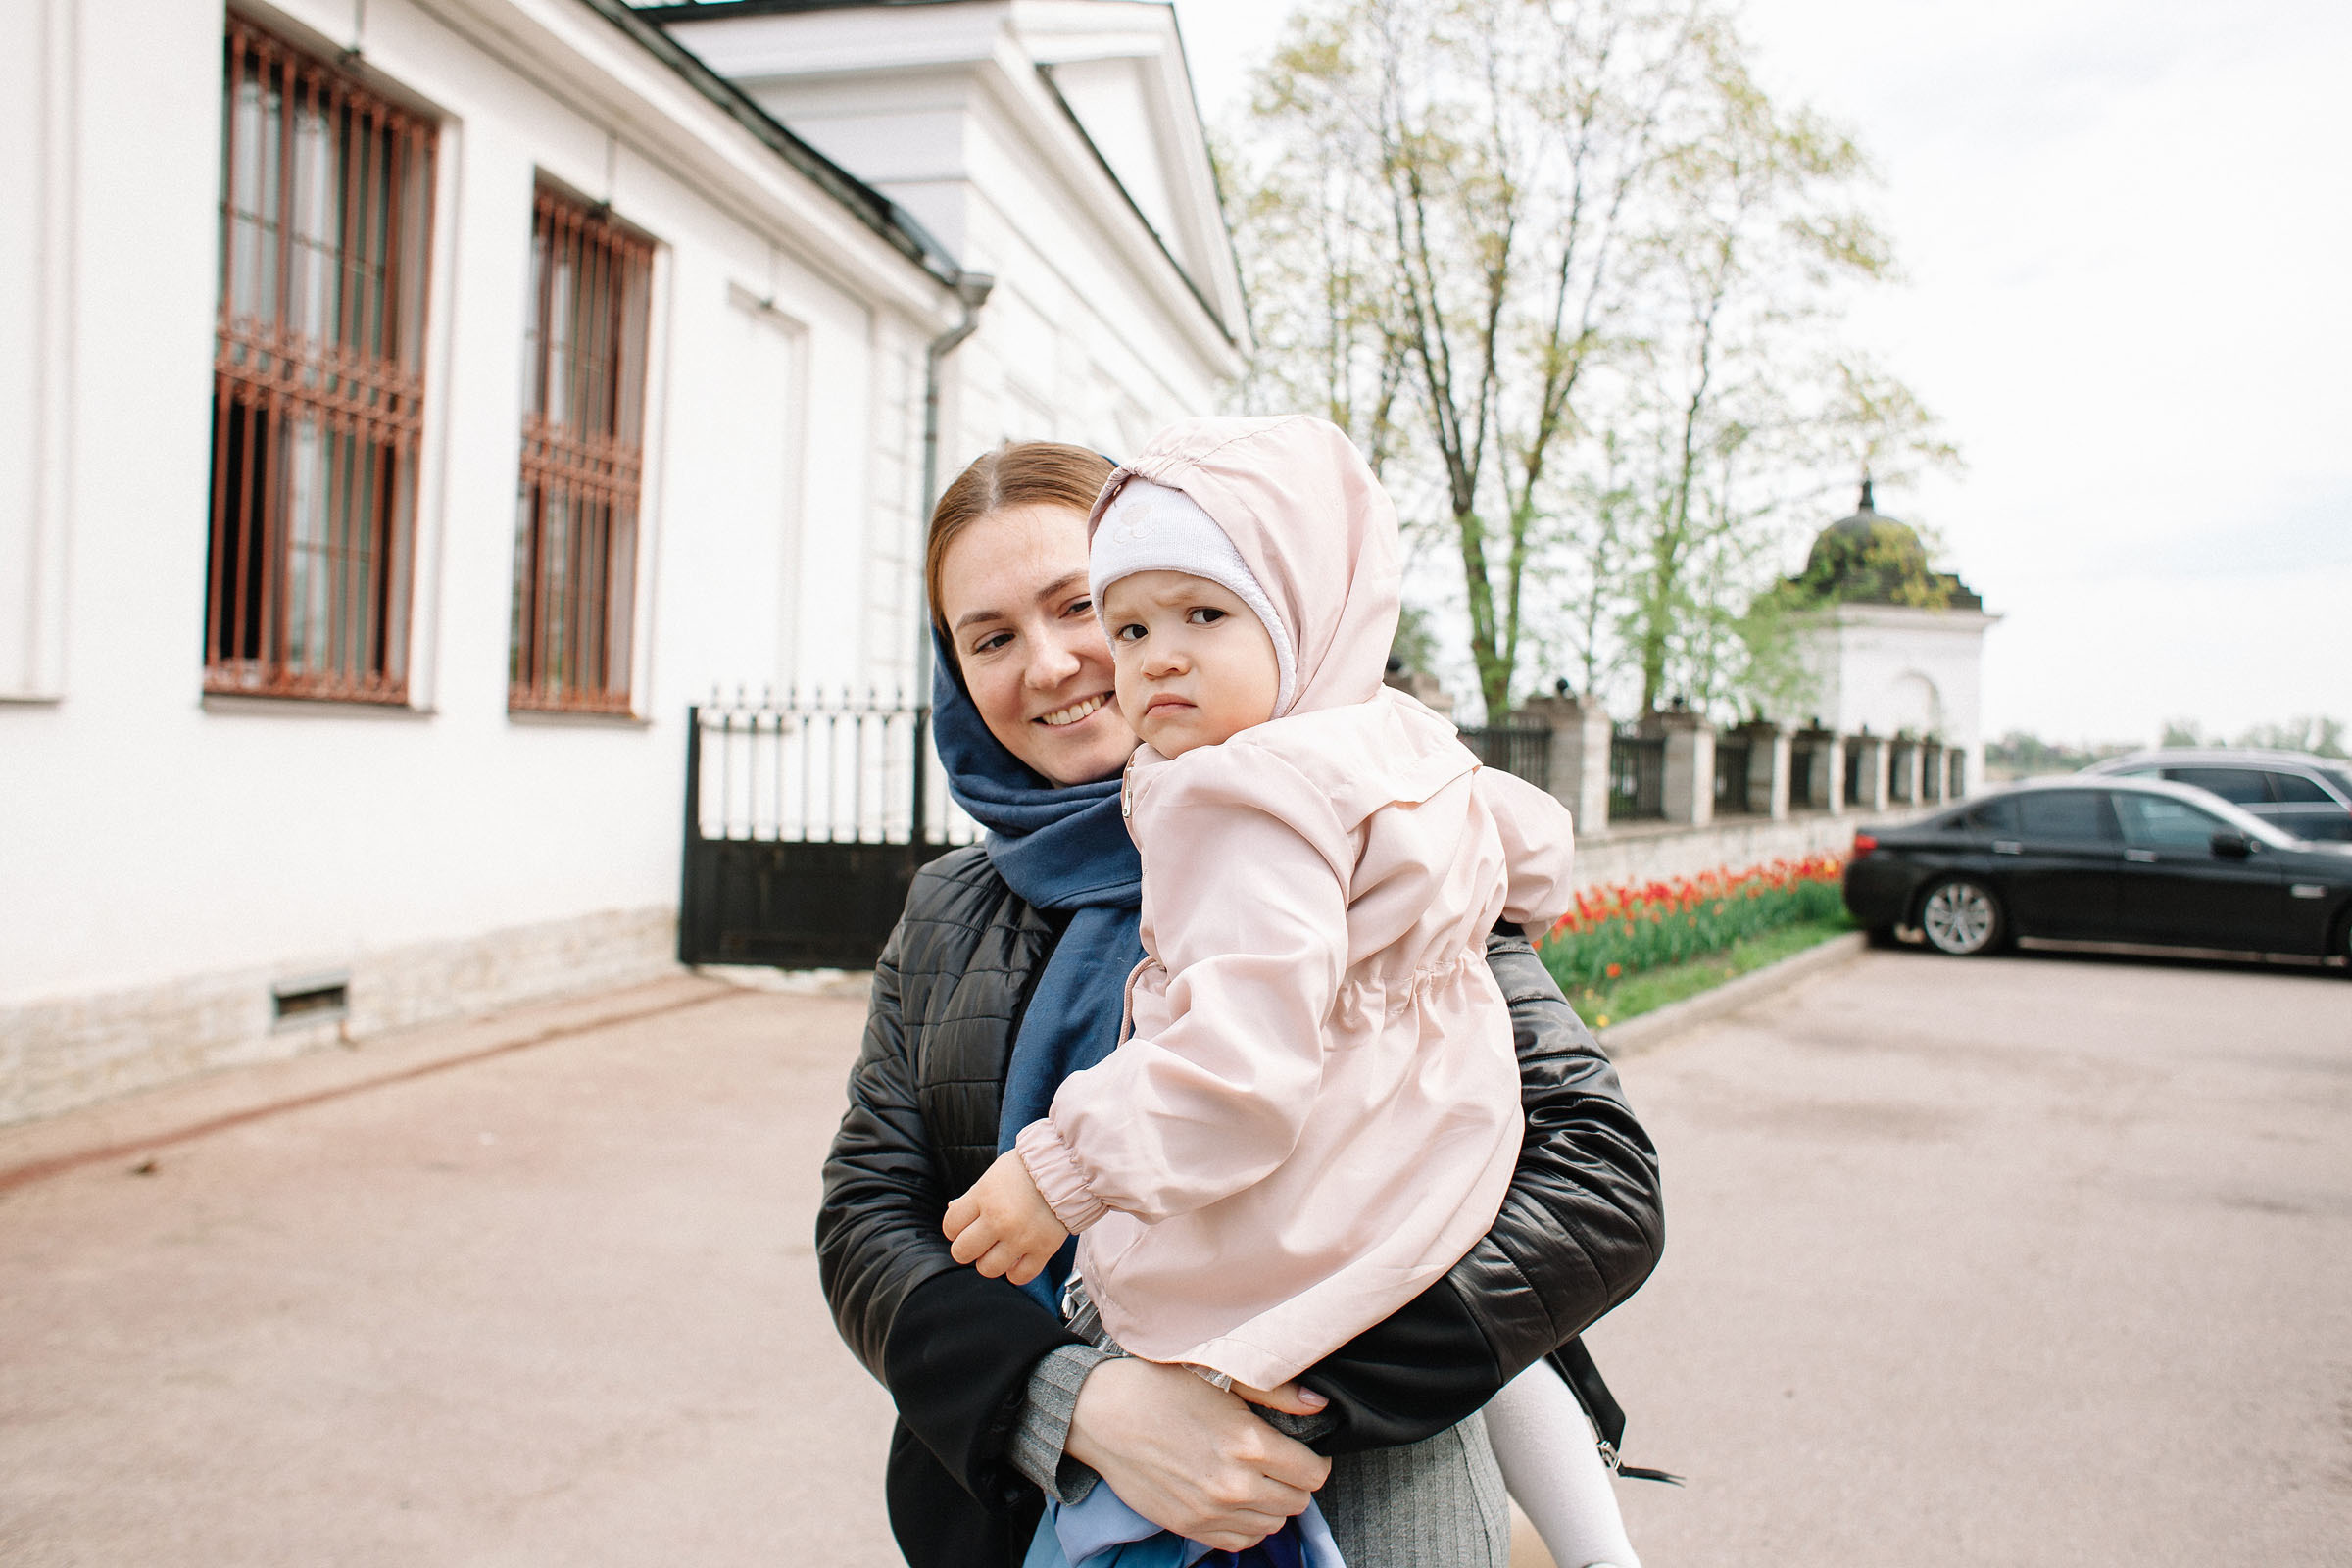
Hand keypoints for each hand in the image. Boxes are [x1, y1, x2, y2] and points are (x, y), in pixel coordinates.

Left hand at [942, 1150, 1068, 1286]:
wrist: (1066, 1167)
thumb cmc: (1027, 1169)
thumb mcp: (992, 1176)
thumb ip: (972, 1197)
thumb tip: (953, 1212)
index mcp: (983, 1197)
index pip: (950, 1226)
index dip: (954, 1228)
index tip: (963, 1226)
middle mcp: (999, 1219)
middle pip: (963, 1252)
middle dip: (966, 1248)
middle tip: (978, 1241)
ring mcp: (1021, 1237)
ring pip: (988, 1269)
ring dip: (989, 1262)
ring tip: (998, 1249)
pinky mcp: (1043, 1249)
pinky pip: (1020, 1276)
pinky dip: (1016, 1272)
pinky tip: (1017, 1259)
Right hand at [1064, 1358, 1330, 1552]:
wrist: (1103, 1415)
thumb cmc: (1160, 1388)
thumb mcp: (1222, 1378)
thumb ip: (1276, 1393)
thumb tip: (1319, 1404)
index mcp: (1249, 1443)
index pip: (1313, 1473)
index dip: (1314, 1460)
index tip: (1303, 1450)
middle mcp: (1235, 1485)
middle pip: (1298, 1502)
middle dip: (1296, 1482)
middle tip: (1280, 1461)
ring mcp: (1211, 1511)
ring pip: (1273, 1524)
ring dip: (1273, 1503)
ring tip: (1256, 1478)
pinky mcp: (1190, 1527)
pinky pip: (1241, 1541)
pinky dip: (1248, 1524)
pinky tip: (1236, 1499)